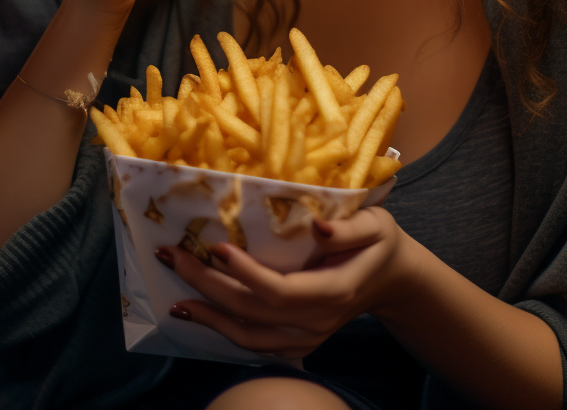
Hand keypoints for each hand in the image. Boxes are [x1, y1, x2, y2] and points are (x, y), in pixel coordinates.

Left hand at [154, 206, 415, 358]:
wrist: (392, 279)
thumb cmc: (380, 242)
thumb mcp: (375, 225)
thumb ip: (348, 228)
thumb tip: (317, 226)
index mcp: (334, 292)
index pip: (280, 291)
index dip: (246, 273)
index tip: (217, 246)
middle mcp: (316, 322)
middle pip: (254, 312)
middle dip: (209, 286)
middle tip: (175, 257)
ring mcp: (306, 337)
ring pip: (248, 336)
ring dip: (208, 316)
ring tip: (175, 294)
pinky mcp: (296, 341)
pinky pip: (253, 342)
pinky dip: (222, 329)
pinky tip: (198, 312)